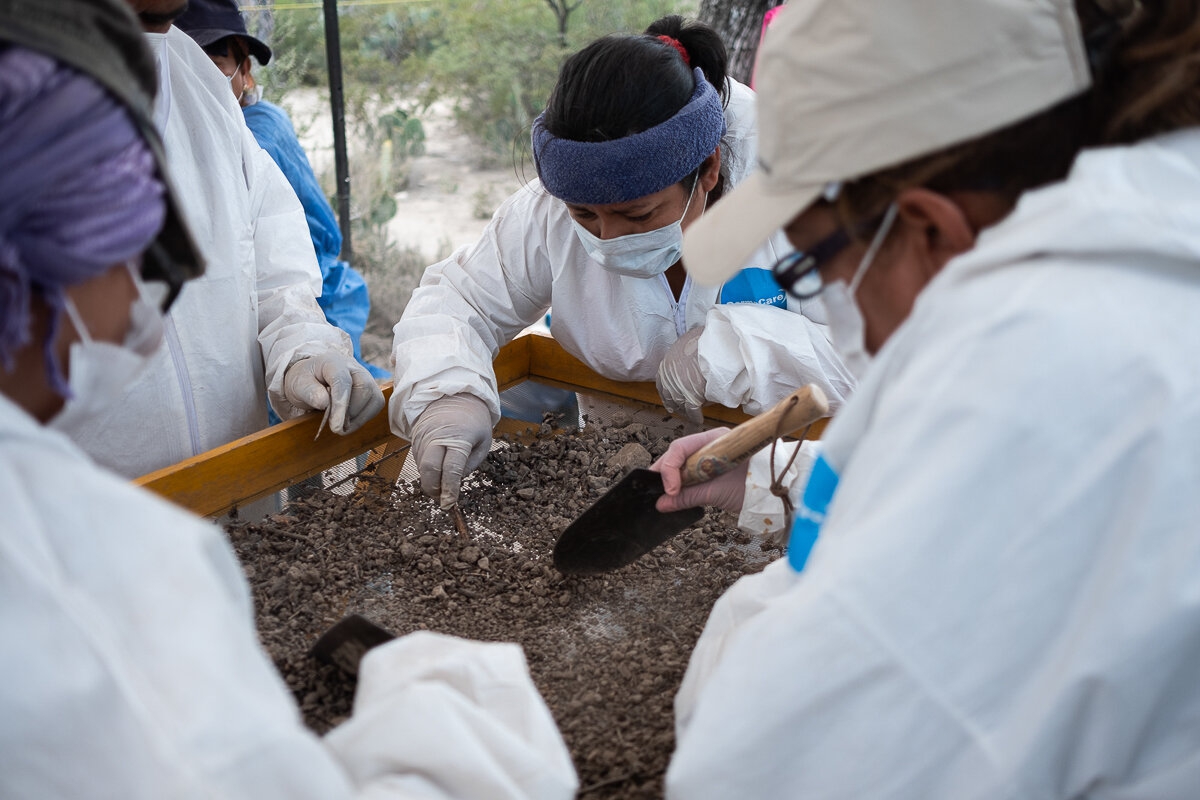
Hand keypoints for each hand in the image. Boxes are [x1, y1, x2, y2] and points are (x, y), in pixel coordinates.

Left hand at [283, 353, 384, 434]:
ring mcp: (367, 379)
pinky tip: (348, 422)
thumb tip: (324, 402)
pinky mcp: (372, 392)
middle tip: (335, 427)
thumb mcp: (298, 384)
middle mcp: (355, 368)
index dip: (341, 404)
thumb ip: (308, 392)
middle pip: (364, 389)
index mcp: (334, 362)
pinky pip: (376, 407)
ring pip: (374, 399)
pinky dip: (362, 419)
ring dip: (358, 419)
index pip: (343, 381)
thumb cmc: (305, 381)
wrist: (313, 379)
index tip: (336, 426)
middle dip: (350, 412)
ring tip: (340, 426)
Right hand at [410, 393, 492, 508]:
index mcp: (459, 437)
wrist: (454, 395)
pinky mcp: (414, 438)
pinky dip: (426, 470)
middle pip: (429, 469)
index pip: (451, 469)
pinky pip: (418, 460)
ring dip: (430, 480)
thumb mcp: (483, 442)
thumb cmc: (474, 421)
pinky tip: (436, 468)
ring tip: (442, 484)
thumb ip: (470, 464)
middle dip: (434, 489)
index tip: (450, 504)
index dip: (450, 489)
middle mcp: (437, 436)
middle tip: (442, 499)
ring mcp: (423, 436)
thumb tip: (453, 483)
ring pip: (421, 467)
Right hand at [650, 427, 747, 513]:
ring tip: (664, 496)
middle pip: (678, 454)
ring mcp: (711, 456)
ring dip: (672, 480)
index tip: (670, 490)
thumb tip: (662, 504)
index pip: (680, 448)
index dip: (669, 469)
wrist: (775, 496)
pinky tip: (676, 496)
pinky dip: (682, 485)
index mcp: (714, 440)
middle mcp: (710, 444)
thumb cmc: (754, 487)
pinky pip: (690, 473)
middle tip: (657, 493)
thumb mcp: (718, 493)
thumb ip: (688, 497)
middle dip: (665, 473)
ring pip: (682, 464)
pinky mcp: (712, 470)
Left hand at [656, 326, 706, 424]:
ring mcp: (679, 389)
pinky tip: (699, 420)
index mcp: (666, 366)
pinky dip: (695, 418)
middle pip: (670, 397)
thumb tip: (687, 362)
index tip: (670, 401)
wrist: (713, 345)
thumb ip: (682, 356)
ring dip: (685, 412)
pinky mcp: (691, 397)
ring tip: (692, 416)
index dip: (667, 395)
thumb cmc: (703, 341)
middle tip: (681, 411)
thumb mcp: (686, 345)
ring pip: (680, 406)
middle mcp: (669, 379)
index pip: (662, 385)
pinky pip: (692, 412)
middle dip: (676, 405)